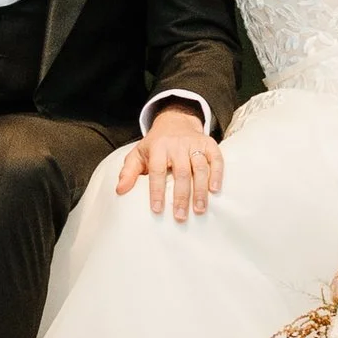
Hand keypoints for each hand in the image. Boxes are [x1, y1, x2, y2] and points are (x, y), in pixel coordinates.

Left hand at [116, 106, 223, 222]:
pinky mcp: (209, 143)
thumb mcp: (138, 154)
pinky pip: (216, 158)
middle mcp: (177, 144)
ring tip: (199, 210)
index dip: (157, 190)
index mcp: (158, 147)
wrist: (175, 121)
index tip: (157, 210)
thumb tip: (120, 190)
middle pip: (181, 172)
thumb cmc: (155, 145)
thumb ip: (128, 172)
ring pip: (200, 167)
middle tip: (180, 217)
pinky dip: (217, 174)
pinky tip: (215, 190)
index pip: (157, 170)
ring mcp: (195, 143)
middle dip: (181, 196)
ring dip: (200, 190)